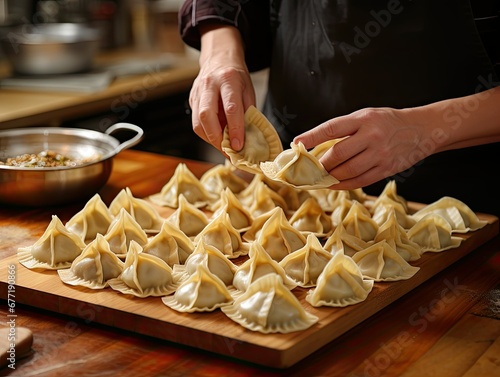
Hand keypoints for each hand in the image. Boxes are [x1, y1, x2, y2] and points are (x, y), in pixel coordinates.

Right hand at [189, 25, 255, 152]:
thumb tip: (247, 138)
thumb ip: (247, 112)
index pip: (231, 108)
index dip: (235, 129)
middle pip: (206, 116)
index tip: (238, 145)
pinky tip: (216, 135)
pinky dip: (206, 133)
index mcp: (228, 79)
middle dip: (216, 138)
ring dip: (210, 138)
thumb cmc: (236, 76)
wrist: (219, 57)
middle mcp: (209, 84)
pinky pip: (196, 122)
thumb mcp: (248, 90)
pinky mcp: (191, 99)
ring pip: (197, 122)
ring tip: (223, 145)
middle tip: (227, 150)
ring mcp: (197, 92)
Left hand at [295, 107, 429, 189]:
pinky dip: (343, 185)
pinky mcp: (386, 169)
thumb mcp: (366, 116)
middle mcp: (372, 136)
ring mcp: (380, 154)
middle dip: (320, 164)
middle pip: (338, 154)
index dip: (312, 136)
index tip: (296, 142)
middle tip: (309, 168)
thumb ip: (344, 129)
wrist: (422, 129)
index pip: (332, 128)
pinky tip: (333, 184)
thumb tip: (315, 146)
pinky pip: (360, 181)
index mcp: (364, 119)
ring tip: (319, 177)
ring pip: (347, 171)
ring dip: (330, 177)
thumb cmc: (387, 122)